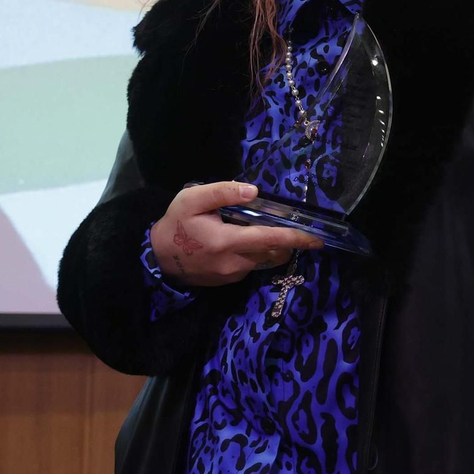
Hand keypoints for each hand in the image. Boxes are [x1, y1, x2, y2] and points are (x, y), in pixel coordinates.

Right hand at [150, 181, 322, 285]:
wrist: (157, 258)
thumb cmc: (176, 224)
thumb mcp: (192, 199)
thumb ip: (223, 193)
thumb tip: (254, 191)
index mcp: (226, 242)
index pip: (270, 240)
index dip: (295, 239)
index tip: (317, 238)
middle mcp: (234, 264)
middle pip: (274, 253)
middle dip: (288, 242)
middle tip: (291, 225)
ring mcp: (232, 276)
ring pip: (265, 261)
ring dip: (273, 248)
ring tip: (268, 230)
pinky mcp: (229, 281)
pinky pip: (253, 266)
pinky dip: (259, 254)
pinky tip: (247, 241)